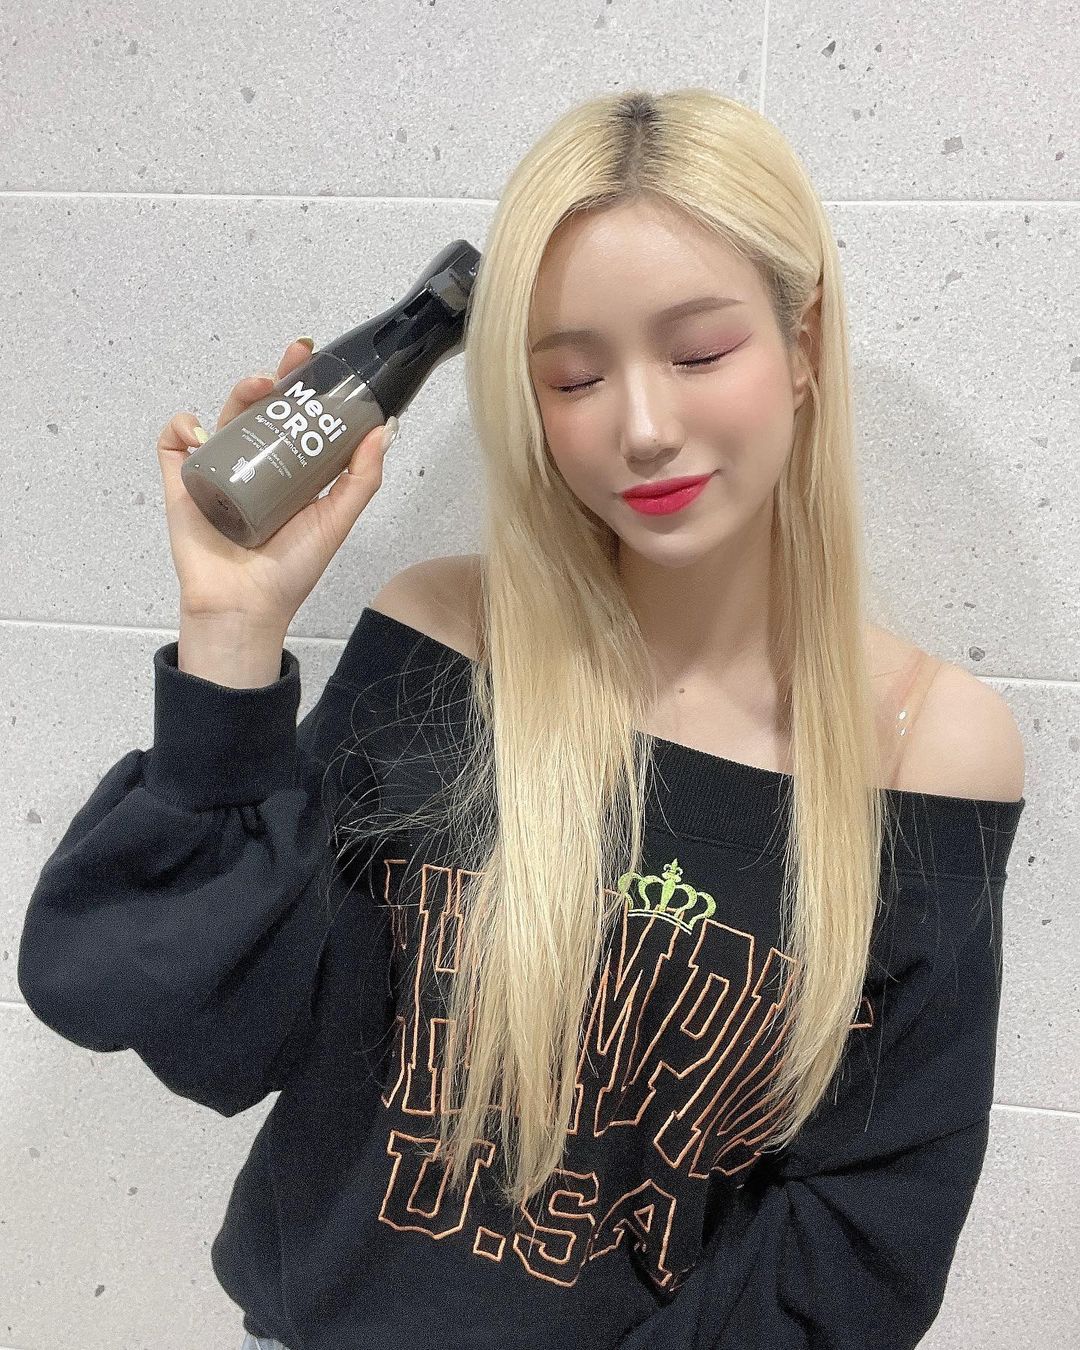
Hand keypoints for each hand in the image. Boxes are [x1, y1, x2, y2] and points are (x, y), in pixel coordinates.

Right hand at [156, 338, 394, 627]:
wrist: (245, 607)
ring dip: (235, 394)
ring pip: (220, 419)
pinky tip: (199, 432)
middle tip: (287, 365)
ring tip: (256, 387)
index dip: (301, 387)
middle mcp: (252, 466)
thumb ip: (361, 479)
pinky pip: (174, 445)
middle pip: (257, 411)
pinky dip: (181, 428)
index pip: (294, 419)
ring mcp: (215, 472)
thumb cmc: (290, 571)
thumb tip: (384, 430)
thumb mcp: (335, 521)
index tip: (313, 360)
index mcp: (288, 472)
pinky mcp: (181, 484)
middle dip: (270, 379)